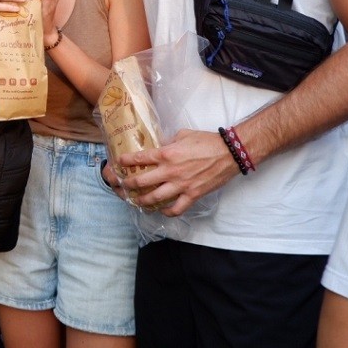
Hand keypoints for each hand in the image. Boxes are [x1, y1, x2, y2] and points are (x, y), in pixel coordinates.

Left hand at [118, 129, 240, 215]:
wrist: (229, 153)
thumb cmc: (206, 141)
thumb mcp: (182, 135)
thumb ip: (168, 142)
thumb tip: (160, 146)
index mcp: (166, 154)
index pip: (140, 159)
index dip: (126, 161)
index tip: (119, 163)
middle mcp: (170, 171)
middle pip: (142, 182)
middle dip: (129, 185)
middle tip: (123, 185)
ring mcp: (181, 185)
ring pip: (156, 198)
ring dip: (143, 201)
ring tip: (136, 201)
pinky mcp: (193, 195)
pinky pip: (177, 208)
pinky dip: (168, 212)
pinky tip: (162, 211)